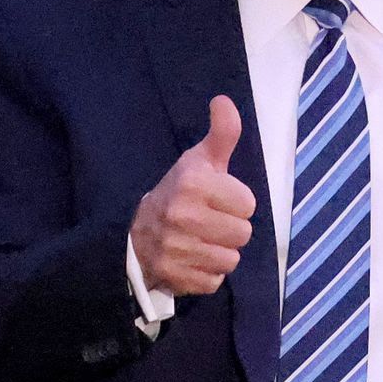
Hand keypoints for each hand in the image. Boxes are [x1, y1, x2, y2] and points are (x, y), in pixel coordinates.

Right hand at [129, 95, 256, 295]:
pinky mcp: (175, 276)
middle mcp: (182, 215)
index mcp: (192, 183)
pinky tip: (192, 260)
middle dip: (230, 229)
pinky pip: (215, 280)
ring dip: (220, 253)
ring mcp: (176, 248)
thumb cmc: (177, 194)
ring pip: (231, 259)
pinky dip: (207, 273)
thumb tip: (224, 100)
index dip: (236, 203)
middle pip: (243, 234)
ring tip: (201, 242)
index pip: (248, 204)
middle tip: (209, 223)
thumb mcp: (198, 161)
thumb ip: (221, 134)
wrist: (134, 234)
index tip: (217, 200)